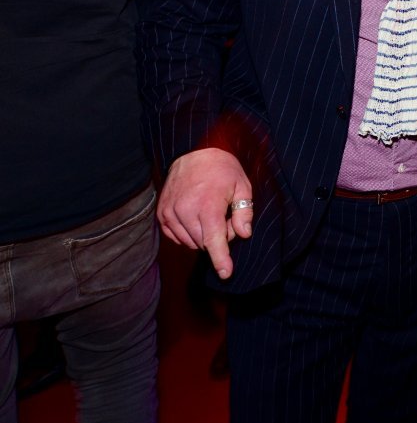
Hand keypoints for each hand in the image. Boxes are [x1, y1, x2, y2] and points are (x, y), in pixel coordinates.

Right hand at [158, 147, 253, 279]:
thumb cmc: (223, 170)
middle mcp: (185, 211)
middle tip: (226, 216)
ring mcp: (170, 213)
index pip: (214, 240)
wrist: (194, 152)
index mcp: (207, 205)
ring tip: (210, 212)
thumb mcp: (242, 186)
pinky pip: (176, 237)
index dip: (221, 259)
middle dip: (219, 237)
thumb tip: (243, 235)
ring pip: (190, 242)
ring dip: (203, 235)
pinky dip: (189, 233)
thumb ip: (244, 212)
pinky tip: (196, 217)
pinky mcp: (162, 214)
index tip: (225, 274)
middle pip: (204, 243)